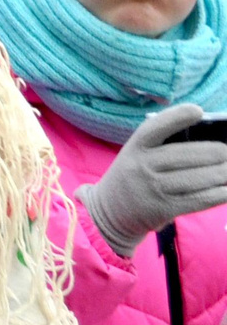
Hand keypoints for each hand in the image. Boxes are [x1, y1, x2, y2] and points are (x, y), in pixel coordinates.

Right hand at [82, 102, 226, 256]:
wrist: (109, 212)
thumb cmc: (134, 176)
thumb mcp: (137, 155)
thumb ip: (164, 146)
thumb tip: (211, 143)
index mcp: (135, 148)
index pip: (154, 128)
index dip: (177, 117)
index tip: (198, 111)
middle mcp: (142, 167)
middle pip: (188, 156)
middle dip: (217, 153)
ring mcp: (153, 189)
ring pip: (199, 178)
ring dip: (223, 174)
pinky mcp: (164, 209)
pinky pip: (200, 199)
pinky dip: (220, 193)